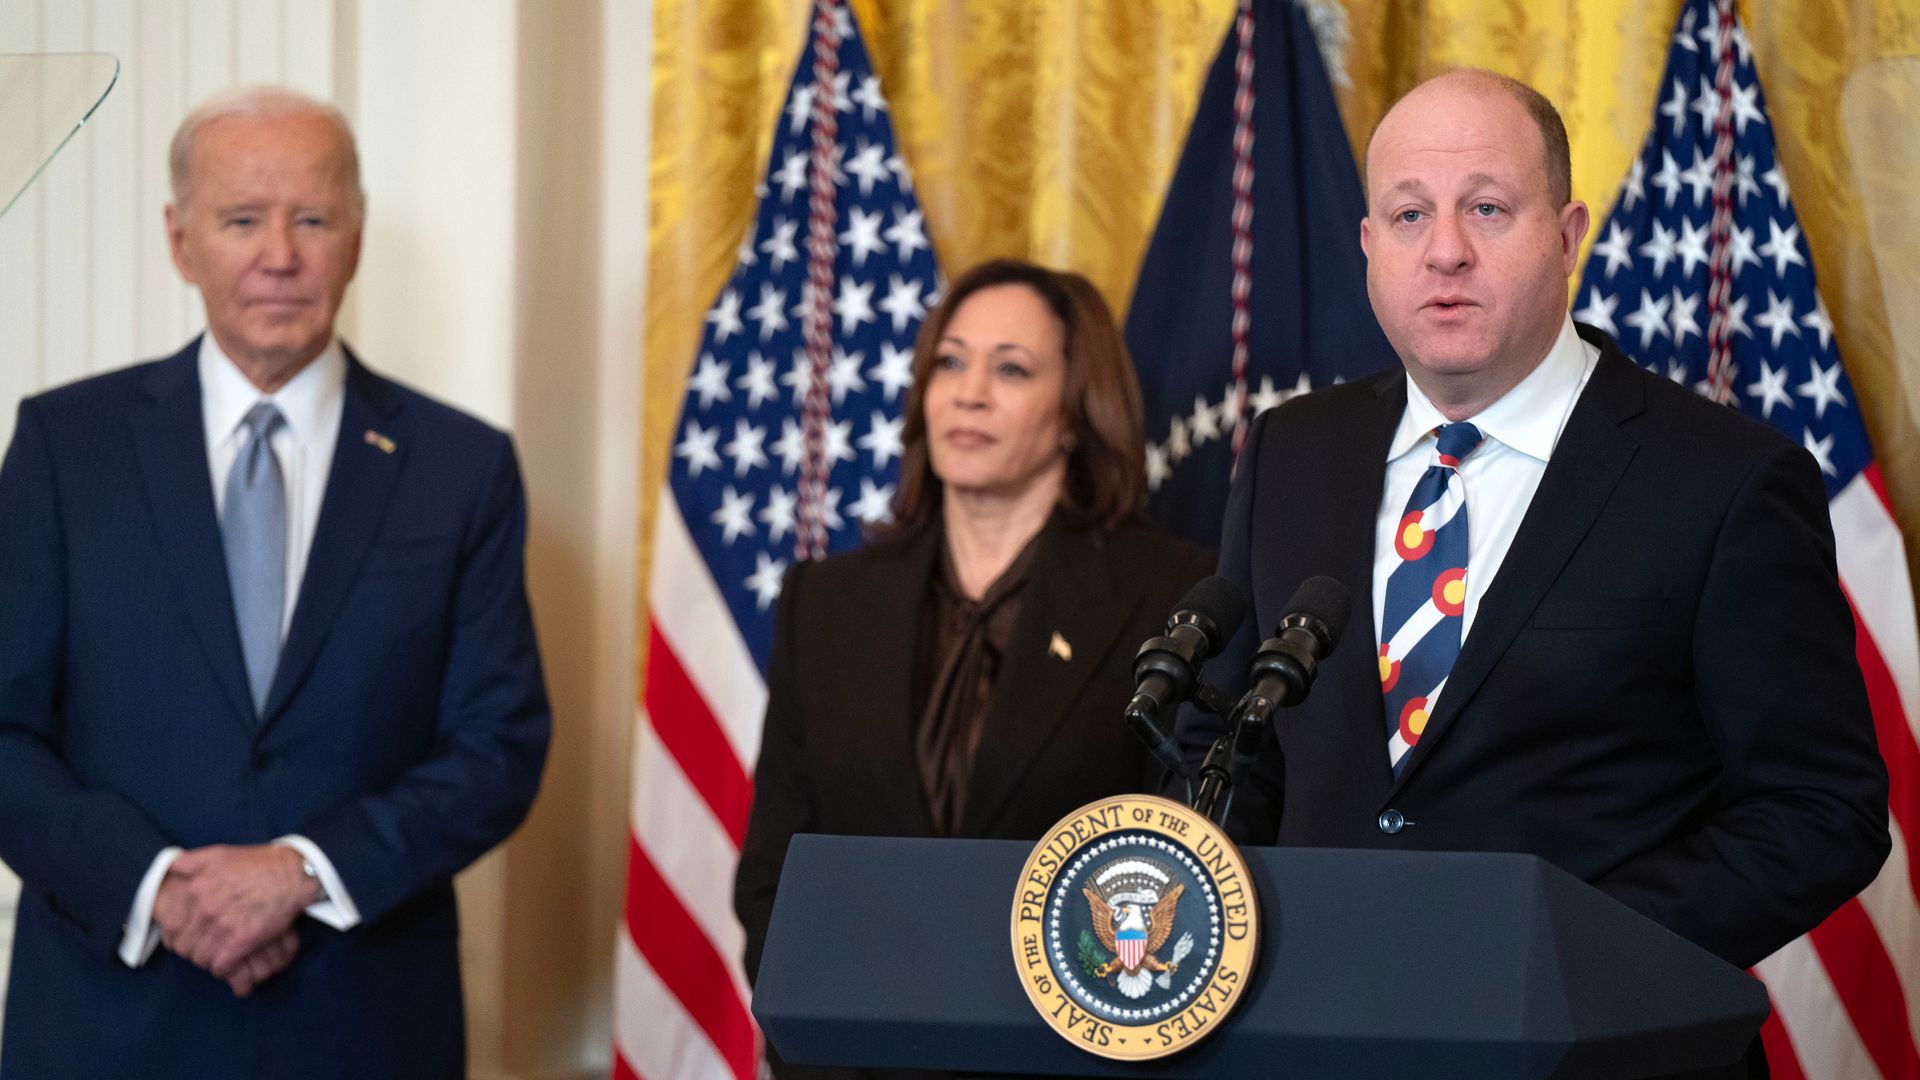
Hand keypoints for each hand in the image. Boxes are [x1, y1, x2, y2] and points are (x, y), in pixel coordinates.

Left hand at [154, 844, 316, 984]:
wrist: (291, 874)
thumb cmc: (256, 864)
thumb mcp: (218, 854)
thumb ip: (189, 861)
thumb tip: (170, 868)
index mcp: (195, 889)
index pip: (171, 927)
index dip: (176, 936)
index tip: (185, 938)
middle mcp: (205, 908)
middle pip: (185, 945)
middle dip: (193, 950)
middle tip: (204, 948)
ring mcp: (223, 925)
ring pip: (202, 958)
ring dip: (209, 960)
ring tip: (217, 956)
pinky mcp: (242, 940)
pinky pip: (221, 966)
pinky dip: (224, 968)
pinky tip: (230, 961)